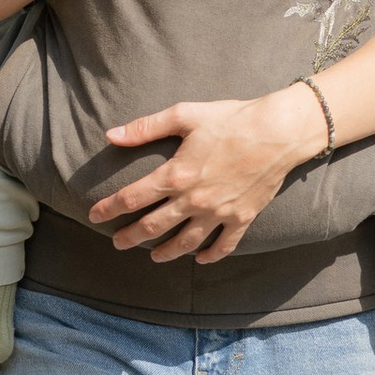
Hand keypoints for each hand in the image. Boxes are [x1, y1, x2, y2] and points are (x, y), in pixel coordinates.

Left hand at [89, 88, 318, 262]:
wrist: (278, 132)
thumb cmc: (231, 119)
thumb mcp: (184, 115)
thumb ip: (146, 127)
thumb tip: (112, 135)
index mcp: (176, 174)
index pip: (132, 198)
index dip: (109, 209)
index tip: (95, 216)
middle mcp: (194, 200)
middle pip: (152, 226)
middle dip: (130, 237)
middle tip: (118, 243)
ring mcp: (218, 213)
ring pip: (184, 243)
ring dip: (165, 252)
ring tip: (153, 256)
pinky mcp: (241, 218)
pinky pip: (223, 246)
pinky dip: (210, 256)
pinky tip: (199, 259)